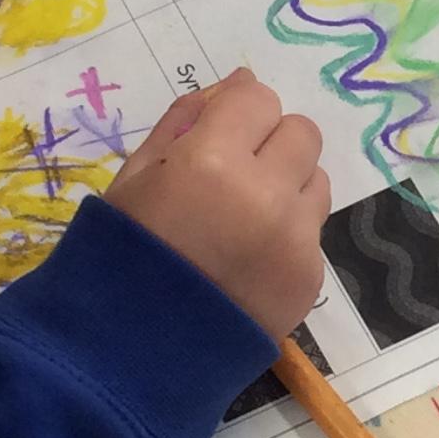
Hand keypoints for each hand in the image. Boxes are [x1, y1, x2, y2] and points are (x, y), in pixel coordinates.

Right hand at [104, 70, 329, 337]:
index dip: (237, 115)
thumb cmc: (121, 254)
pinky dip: (287, 235)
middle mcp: (264, 193)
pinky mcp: (310, 277)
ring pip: (317, 179)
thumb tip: (237, 83)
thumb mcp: (134, 176)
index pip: (258, 98)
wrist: (134, 354)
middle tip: (231, 178)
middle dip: (270, 144)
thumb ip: (185, 121)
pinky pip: (312, 231)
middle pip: (301, 132)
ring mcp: (294, 239)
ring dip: (288, 187)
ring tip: (242, 222)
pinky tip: (247, 261)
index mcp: (210, 159)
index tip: (215, 141)